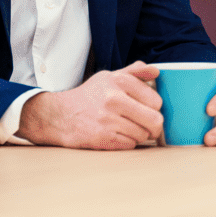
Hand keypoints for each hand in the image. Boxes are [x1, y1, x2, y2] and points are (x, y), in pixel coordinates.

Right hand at [15, 60, 163, 148]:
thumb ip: (133, 72)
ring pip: (143, 135)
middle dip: (152, 125)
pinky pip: (131, 144)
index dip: (153, 107)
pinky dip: (126, 142)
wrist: (59, 115)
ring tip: (123, 127)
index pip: (156, 100)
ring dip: (137, 134)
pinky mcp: (104, 137)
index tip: (145, 108)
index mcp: (118, 81)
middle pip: (155, 120)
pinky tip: (115, 134)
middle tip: (144, 125)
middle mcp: (114, 98)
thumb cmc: (88, 97)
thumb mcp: (108, 77)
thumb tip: (155, 72)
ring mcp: (109, 119)